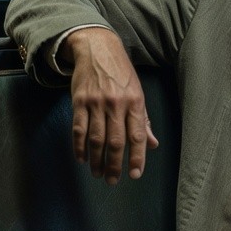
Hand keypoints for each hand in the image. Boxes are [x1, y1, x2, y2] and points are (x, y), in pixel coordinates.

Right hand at [62, 28, 158, 184]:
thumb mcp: (138, 93)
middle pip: (115, 141)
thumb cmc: (121, 74)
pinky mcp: (79, 101)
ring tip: (98, 174)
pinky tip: (82, 158)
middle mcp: (116, 104)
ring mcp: (96, 103)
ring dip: (96, 160)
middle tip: (112, 181)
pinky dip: (79, 146)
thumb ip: (144, 120)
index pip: (137, 135)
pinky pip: (78, 129)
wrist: (97, 49)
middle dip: (114, 165)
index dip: (137, 157)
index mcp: (135, 102)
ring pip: (96, 139)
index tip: (135, 174)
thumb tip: (152, 144)